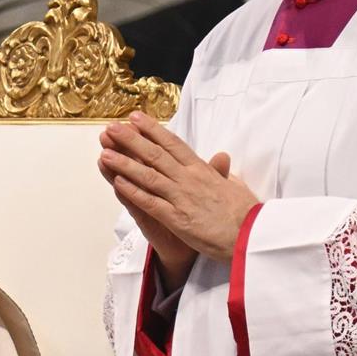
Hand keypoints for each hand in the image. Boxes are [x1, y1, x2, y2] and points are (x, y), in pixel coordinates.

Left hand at [98, 109, 258, 270]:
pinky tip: (117, 183)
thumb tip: (221, 157)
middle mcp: (189, 180)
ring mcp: (182, 198)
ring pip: (148, 176)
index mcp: (202, 170)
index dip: (152, 130)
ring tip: (105, 152)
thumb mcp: (235, 185)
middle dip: (131, 140)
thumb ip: (221, 171)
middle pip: (156, 155)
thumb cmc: (246, 213)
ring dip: (124, 164)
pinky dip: (133, 192)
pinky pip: (150, 203)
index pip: (173, 144)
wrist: (251, 237)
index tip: (135, 118)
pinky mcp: (177, 219)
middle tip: (112, 127)